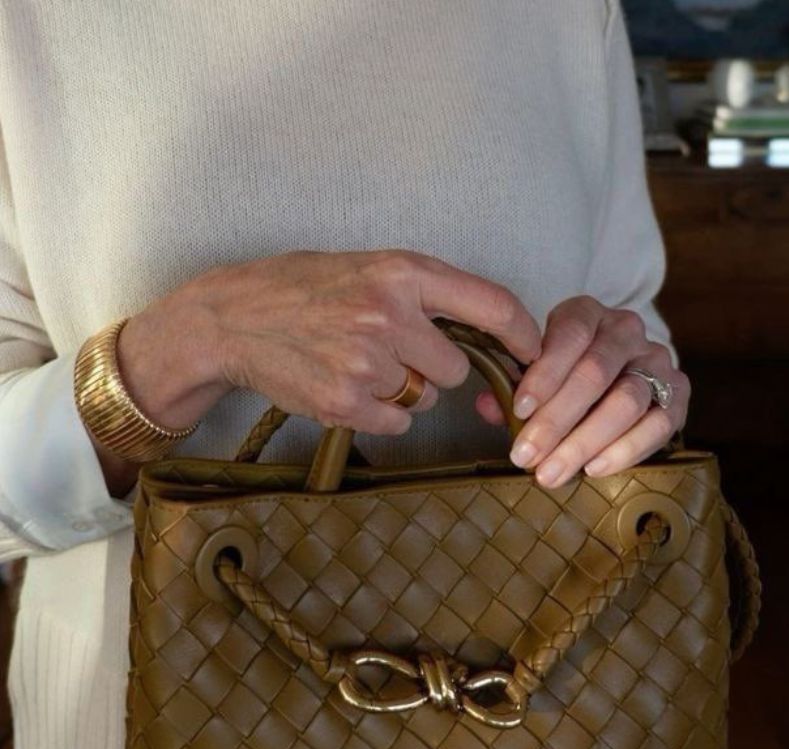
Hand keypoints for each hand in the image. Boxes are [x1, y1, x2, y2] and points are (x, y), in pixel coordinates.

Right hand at [116, 249, 540, 438]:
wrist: (232, 317)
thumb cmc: (304, 288)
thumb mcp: (368, 268)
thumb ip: (425, 295)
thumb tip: (486, 337)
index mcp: (402, 271)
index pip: (493, 305)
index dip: (524, 337)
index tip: (537, 357)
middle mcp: (389, 314)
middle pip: (457, 368)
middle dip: (435, 369)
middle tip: (393, 353)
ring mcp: (367, 361)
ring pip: (423, 398)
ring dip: (402, 391)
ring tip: (355, 363)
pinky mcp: (345, 402)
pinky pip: (395, 421)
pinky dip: (377, 412)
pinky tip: (342, 385)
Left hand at [476, 296, 689, 486]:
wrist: (619, 374)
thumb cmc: (563, 376)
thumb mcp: (534, 373)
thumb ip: (511, 388)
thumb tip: (488, 406)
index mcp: (587, 314)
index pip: (570, 335)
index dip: (544, 374)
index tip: (519, 410)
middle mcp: (626, 331)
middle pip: (595, 373)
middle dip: (556, 420)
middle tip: (526, 456)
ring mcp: (656, 360)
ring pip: (627, 400)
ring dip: (584, 442)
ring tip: (552, 473)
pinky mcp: (678, 394)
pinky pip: (660, 424)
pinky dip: (626, 450)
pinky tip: (594, 469)